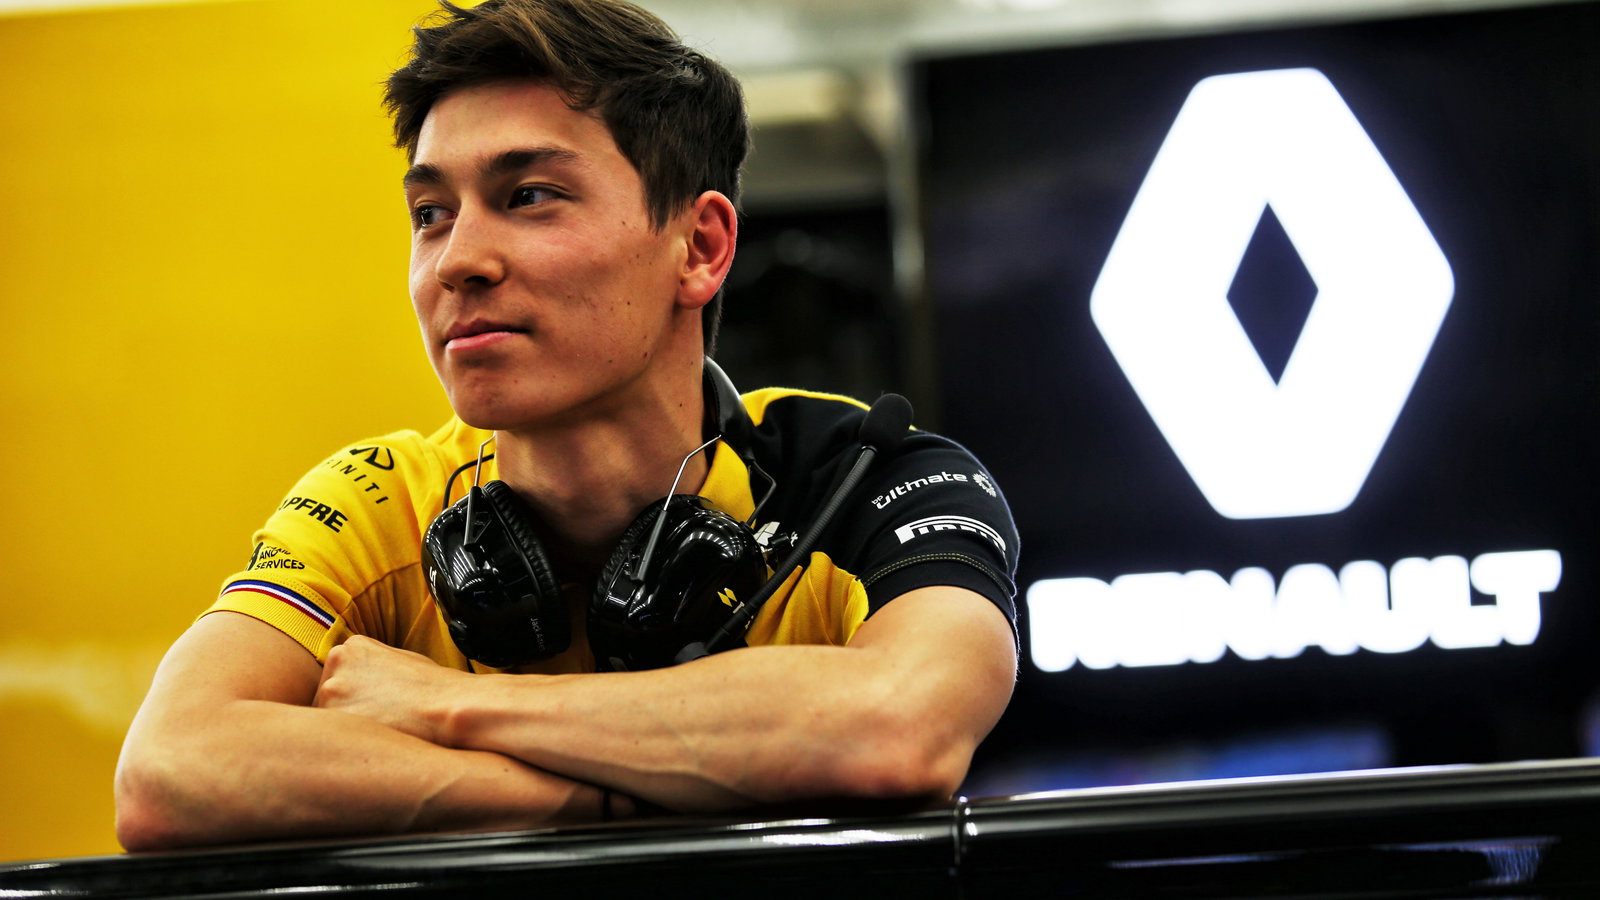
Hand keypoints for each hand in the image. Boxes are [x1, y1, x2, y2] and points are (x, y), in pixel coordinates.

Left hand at [313, 636, 464, 745]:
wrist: (446, 707)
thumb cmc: (434, 689)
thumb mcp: (401, 660)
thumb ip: (373, 666)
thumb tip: (365, 681)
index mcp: (353, 646)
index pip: (336, 676)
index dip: (353, 698)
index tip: (372, 708)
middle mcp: (336, 661)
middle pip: (326, 696)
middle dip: (344, 712)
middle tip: (375, 724)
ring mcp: (331, 689)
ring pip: (324, 718)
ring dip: (343, 729)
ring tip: (376, 733)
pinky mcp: (331, 716)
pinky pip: (329, 736)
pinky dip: (346, 743)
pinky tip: (371, 743)